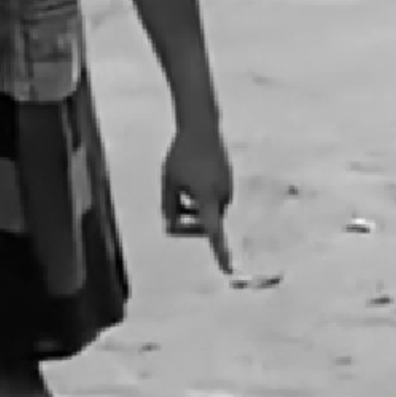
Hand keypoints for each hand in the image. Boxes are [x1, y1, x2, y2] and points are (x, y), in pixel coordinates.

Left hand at [161, 121, 234, 272]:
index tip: (227, 268)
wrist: (201, 128)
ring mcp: (227, 187)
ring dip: (194, 205)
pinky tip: (191, 175)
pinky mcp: (227, 180)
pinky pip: (213, 196)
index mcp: (206, 198)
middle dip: (189, 219)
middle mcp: (221, 195)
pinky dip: (201, 194)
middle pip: (205, 220)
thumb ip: (169, 206)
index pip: (213, 231)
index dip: (220, 252)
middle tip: (171, 208)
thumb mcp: (168, 182)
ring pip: (209, 208)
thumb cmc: (181, 155)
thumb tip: (171, 226)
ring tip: (179, 185)